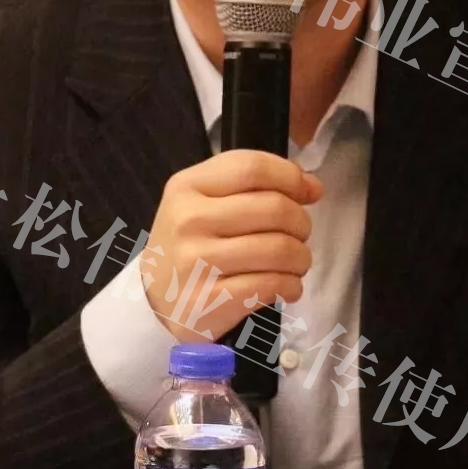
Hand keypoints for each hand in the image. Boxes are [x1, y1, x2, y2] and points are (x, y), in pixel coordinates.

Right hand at [141, 150, 323, 342]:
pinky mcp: (210, 300)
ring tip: (295, 263)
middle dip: (302, 222)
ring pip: (280, 249)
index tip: (309, 192)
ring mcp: (197, 262)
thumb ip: (253, 185)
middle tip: (299, 235)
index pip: (252, 168)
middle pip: (275, 208)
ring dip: (301, 258)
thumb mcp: (203, 200)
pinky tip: (286, 286)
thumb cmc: (190, 243)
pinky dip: (292, 285)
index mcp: (187, 187)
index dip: (291, 177)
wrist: (155, 301)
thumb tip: (313, 186)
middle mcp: (189, 220)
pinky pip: (272, 284)